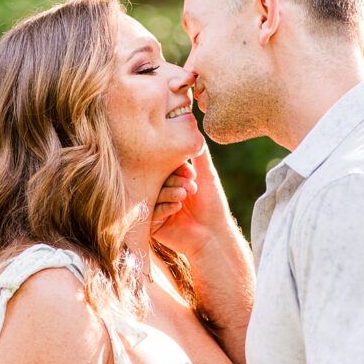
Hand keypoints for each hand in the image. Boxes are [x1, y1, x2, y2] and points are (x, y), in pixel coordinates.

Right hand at [151, 144, 235, 258]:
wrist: (213, 234)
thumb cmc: (212, 205)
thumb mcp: (207, 175)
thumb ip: (200, 154)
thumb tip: (195, 128)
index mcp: (171, 179)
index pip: (165, 166)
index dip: (176, 167)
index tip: (192, 173)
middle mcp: (161, 191)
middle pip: (157, 178)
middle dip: (173, 180)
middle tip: (190, 187)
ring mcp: (155, 207)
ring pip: (153, 193)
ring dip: (170, 192)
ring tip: (185, 196)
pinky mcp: (151, 223)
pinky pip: (151, 210)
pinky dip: (165, 207)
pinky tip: (178, 209)